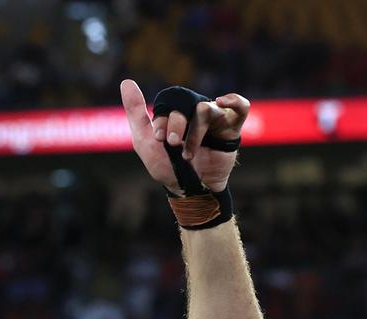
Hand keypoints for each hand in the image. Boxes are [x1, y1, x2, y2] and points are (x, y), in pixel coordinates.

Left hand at [120, 79, 248, 193]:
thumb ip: (136, 112)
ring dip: (195, 133)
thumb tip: (126, 81)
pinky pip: (240, 107)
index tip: (159, 139)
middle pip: (187, 103)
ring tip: (188, 154)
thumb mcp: (144, 141)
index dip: (163, 120)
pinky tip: (223, 102)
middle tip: (173, 144)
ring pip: (206, 109)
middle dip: (177, 124)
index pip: (169, 101)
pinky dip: (235, 101)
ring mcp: (213, 119)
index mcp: (174, 113)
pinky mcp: (231, 129)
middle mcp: (194, 112)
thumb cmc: (167, 167)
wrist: (189, 189)